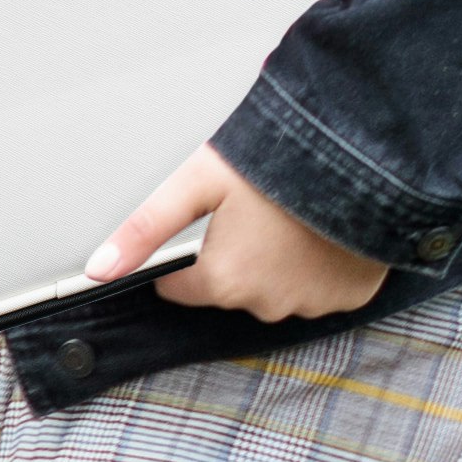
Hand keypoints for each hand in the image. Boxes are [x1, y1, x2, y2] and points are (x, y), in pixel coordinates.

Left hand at [84, 142, 387, 323]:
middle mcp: (264, 304)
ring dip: (277, 263)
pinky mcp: (347, 297)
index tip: (210, 221)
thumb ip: (144, 230)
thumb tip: (98, 270)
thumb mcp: (197, 183)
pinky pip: (319, 289)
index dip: (189, 252)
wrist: (363, 156)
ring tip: (291, 217)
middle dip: (234, 255)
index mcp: (222, 282)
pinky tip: (321, 232)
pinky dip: (317, 267)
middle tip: (256, 210)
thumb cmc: (278, 162)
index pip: (180, 286)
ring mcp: (310, 305)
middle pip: (228, 287)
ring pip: (275, 289)